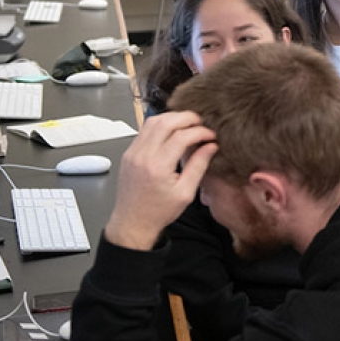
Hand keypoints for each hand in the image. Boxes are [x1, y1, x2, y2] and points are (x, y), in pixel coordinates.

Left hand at [105, 111, 217, 250]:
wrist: (133, 222)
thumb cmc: (158, 211)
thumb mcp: (186, 192)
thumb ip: (199, 165)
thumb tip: (211, 146)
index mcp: (158, 167)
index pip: (182, 136)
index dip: (201, 132)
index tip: (211, 136)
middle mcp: (143, 156)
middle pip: (166, 122)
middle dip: (187, 118)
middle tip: (201, 123)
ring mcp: (133, 153)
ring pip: (152, 121)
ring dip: (172, 118)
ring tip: (188, 124)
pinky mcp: (129, 153)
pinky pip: (144, 130)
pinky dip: (160, 125)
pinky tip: (172, 132)